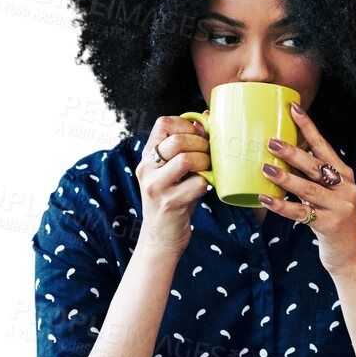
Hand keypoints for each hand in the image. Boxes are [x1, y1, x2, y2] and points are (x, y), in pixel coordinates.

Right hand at [135, 115, 211, 255]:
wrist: (160, 238)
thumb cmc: (173, 200)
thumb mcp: (173, 171)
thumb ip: (185, 147)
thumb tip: (204, 119)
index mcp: (147, 156)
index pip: (162, 123)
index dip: (186, 125)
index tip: (198, 137)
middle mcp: (147, 169)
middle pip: (176, 141)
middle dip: (201, 144)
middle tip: (208, 155)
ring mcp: (157, 187)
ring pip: (186, 159)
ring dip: (205, 162)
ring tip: (208, 170)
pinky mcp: (170, 203)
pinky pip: (197, 184)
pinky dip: (207, 183)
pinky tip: (206, 187)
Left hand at [258, 103, 355, 275]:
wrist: (351, 256)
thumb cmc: (333, 222)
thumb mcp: (328, 196)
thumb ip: (313, 179)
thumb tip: (283, 157)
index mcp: (345, 175)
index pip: (324, 146)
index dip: (308, 127)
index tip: (293, 109)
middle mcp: (346, 188)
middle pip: (316, 166)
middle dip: (293, 153)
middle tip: (270, 142)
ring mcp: (341, 206)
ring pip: (308, 188)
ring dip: (285, 178)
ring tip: (265, 169)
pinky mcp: (331, 224)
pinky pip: (301, 213)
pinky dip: (281, 205)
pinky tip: (265, 199)